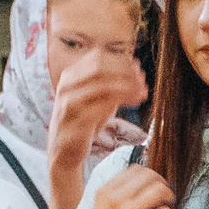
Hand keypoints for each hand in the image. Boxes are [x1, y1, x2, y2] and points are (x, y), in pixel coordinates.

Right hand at [49, 47, 149, 164]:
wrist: (65, 151)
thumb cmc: (85, 122)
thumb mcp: (98, 98)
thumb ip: (112, 83)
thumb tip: (136, 68)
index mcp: (71, 76)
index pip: (97, 57)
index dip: (121, 61)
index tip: (138, 70)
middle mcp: (66, 86)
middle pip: (99, 67)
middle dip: (124, 72)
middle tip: (142, 81)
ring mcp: (68, 104)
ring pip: (101, 86)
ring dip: (127, 87)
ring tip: (142, 93)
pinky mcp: (74, 123)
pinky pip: (100, 108)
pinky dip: (121, 102)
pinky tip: (135, 103)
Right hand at [67, 164, 176, 208]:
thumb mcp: (102, 208)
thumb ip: (118, 194)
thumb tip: (144, 182)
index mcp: (105, 191)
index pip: (136, 169)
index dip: (150, 176)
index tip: (154, 185)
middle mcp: (115, 198)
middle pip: (150, 176)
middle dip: (162, 184)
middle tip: (165, 196)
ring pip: (160, 190)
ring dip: (168, 198)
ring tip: (166, 207)